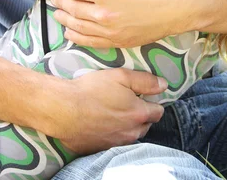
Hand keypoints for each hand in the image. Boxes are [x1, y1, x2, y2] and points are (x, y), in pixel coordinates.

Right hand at [44, 68, 165, 153]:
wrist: (63, 110)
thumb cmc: (92, 90)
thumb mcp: (120, 76)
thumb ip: (145, 81)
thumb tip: (163, 85)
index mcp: (138, 114)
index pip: (158, 112)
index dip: (153, 102)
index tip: (144, 95)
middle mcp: (131, 133)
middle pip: (146, 125)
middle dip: (141, 114)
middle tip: (127, 101)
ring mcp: (116, 143)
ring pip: (131, 135)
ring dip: (128, 125)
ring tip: (114, 111)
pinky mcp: (101, 149)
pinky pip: (115, 142)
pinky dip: (113, 133)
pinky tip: (102, 122)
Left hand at [51, 0, 199, 47]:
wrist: (177, 6)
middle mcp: (103, 13)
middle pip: (72, 8)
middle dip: (60, 3)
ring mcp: (110, 30)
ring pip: (78, 27)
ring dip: (65, 20)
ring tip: (58, 14)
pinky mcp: (118, 42)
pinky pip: (91, 42)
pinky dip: (77, 37)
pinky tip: (70, 33)